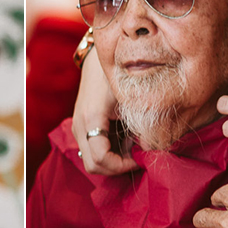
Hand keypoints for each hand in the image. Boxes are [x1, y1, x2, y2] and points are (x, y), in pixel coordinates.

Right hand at [73, 46, 137, 173]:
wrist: (98, 60)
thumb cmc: (119, 74)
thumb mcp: (132, 100)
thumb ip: (139, 125)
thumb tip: (149, 149)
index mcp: (91, 118)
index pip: (100, 159)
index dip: (122, 165)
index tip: (140, 158)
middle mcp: (79, 126)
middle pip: (93, 166)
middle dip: (116, 168)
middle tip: (137, 158)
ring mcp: (78, 128)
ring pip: (91, 161)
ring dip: (113, 161)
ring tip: (131, 146)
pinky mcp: (81, 127)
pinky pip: (92, 151)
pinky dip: (109, 153)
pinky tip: (124, 140)